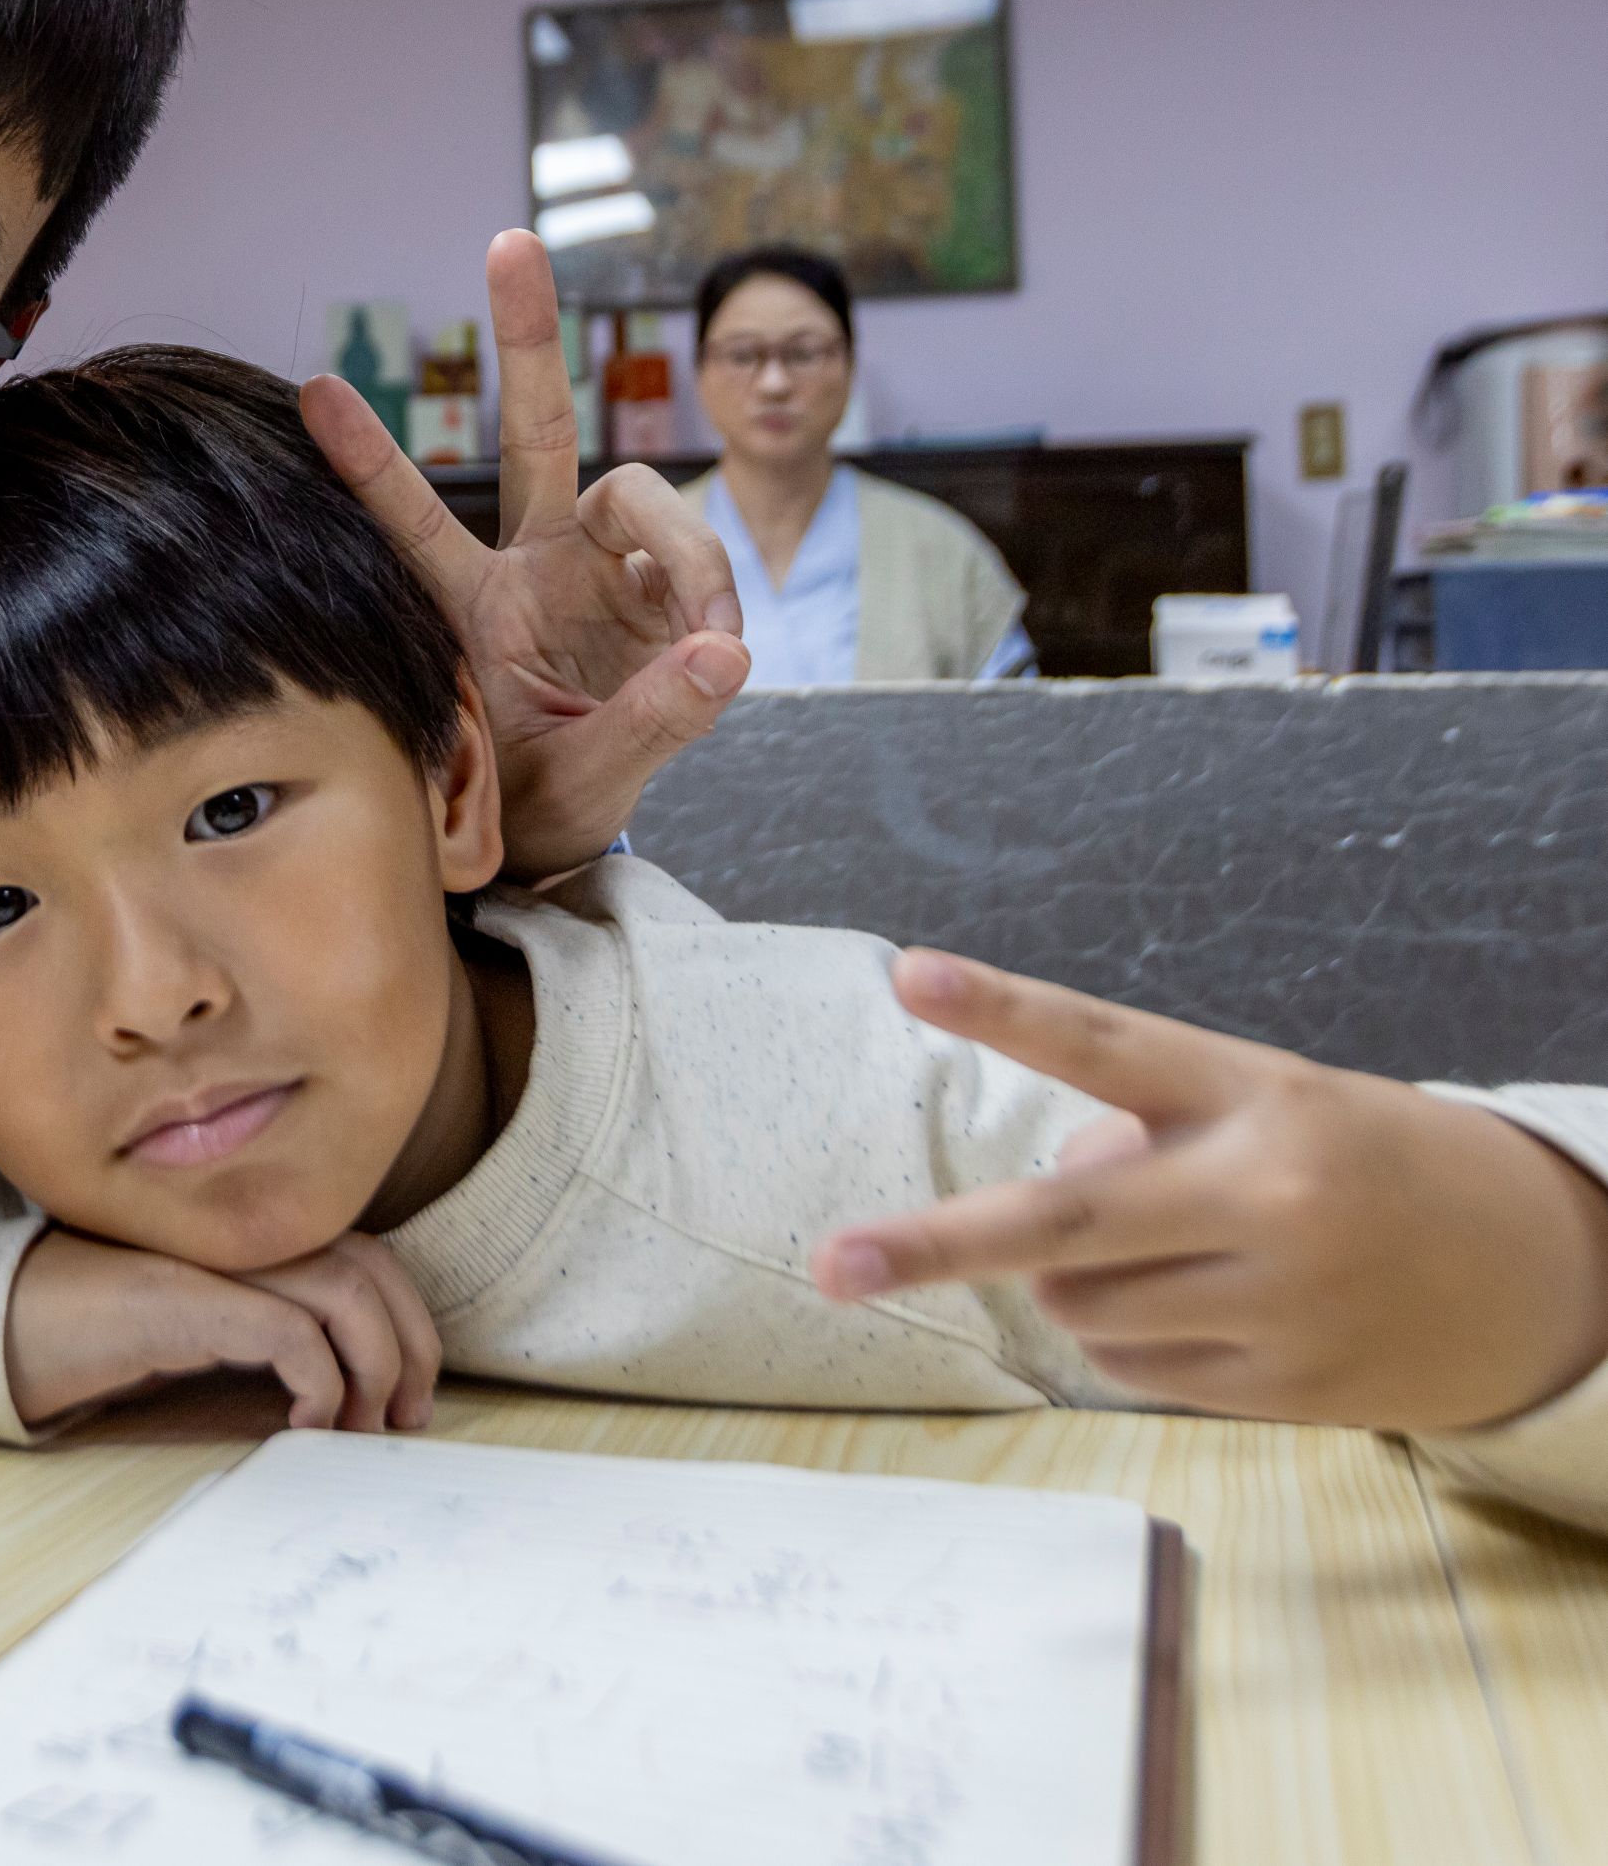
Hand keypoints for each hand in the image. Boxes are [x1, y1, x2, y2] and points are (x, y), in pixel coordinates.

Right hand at [2, 1229, 439, 1433]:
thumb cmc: (96, 1334)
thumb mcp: (199, 1331)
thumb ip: (262, 1334)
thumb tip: (345, 1392)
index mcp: (247, 1236)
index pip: (365, 1254)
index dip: (407, 1320)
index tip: (410, 1393)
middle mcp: (238, 1236)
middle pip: (370, 1267)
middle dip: (411, 1345)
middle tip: (409, 1418)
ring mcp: (211, 1261)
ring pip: (344, 1293)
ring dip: (375, 1368)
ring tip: (362, 1430)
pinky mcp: (185, 1299)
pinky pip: (289, 1333)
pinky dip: (318, 1383)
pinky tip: (303, 1426)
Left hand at [305, 229, 749, 875]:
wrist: (574, 839)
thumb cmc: (538, 805)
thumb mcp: (582, 781)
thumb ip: (653, 721)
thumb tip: (728, 653)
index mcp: (475, 609)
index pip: (415, 524)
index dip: (370, 461)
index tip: (314, 389)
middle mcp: (534, 568)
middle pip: (538, 434)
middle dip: (527, 339)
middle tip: (511, 240)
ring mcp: (600, 569)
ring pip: (643, 495)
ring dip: (688, 548)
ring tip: (714, 631)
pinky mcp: (657, 589)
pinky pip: (697, 565)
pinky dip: (718, 595)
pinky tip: (722, 648)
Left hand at [813, 951, 1607, 1431]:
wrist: (1529, 1269)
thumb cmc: (1356, 1162)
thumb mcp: (1267, 1106)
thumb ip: (1148, 1133)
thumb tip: (1040, 1223)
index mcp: (1252, 1092)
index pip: (1106, 1043)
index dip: (1003, 1009)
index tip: (912, 974)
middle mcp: (1260, 1194)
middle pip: (1060, 1223)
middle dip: (933, 1245)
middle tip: (830, 1264)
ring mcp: (1275, 1298)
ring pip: (1076, 1304)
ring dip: (1073, 1282)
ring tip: (1167, 1249)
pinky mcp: (1279, 1385)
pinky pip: (1128, 1367)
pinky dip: (1129, 1338)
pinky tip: (1209, 1307)